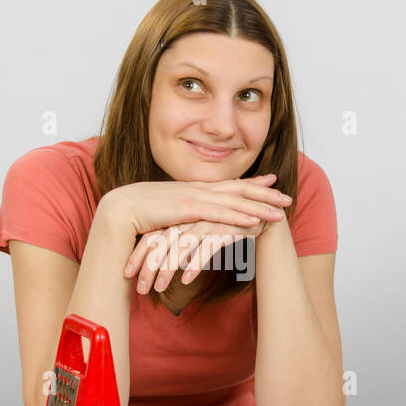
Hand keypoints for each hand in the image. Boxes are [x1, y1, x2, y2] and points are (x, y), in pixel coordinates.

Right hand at [101, 175, 291, 236]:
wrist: (118, 210)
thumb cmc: (138, 215)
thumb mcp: (166, 214)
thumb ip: (181, 216)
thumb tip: (189, 224)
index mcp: (193, 190)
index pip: (228, 185)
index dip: (251, 184)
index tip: (271, 182)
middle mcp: (197, 189)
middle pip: (238, 190)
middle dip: (265, 194)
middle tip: (288, 197)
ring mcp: (193, 196)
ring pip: (234, 201)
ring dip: (259, 207)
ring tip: (281, 212)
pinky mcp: (187, 208)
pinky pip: (219, 213)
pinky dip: (239, 216)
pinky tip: (255, 221)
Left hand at [124, 219, 268, 294]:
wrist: (264, 216)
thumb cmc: (227, 229)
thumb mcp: (200, 234)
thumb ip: (180, 242)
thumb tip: (159, 262)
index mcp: (181, 216)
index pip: (152, 235)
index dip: (139, 255)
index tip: (127, 275)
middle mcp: (191, 216)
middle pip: (162, 241)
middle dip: (148, 267)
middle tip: (140, 290)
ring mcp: (208, 220)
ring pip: (181, 245)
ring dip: (167, 268)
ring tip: (158, 289)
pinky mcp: (226, 227)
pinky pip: (206, 247)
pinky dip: (195, 263)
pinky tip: (186, 280)